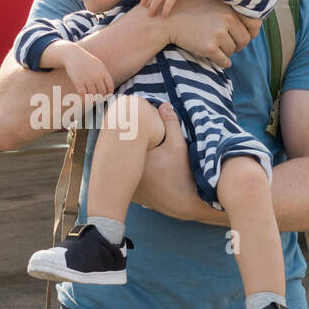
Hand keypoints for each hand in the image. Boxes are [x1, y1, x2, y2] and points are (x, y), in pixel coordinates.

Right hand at [60, 44, 113, 96]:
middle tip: (97, 99)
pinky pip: (84, 95)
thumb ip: (104, 74)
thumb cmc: (86, 60)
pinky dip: (84, 99)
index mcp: (103, 72)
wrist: (72, 55)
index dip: (109, 93)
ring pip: (93, 95)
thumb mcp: (98, 64)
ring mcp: (87, 79)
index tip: (106, 96)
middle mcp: (96, 76)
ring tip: (91, 100)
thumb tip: (109, 87)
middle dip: (100, 97)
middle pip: (102, 92)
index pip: (110, 86)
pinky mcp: (78, 82)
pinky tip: (84, 99)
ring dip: (92, 99)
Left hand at [132, 103, 220, 221]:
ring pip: (123, 169)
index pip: (125, 141)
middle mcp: (128, 174)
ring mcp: (129, 187)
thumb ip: (171, 123)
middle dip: (124, 145)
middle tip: (121, 129)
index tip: (125, 121)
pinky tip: (129, 167)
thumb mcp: (179, 145)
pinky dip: (127, 174)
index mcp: (135, 159)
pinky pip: (126, 180)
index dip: (127, 132)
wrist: (187, 202)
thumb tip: (164, 105)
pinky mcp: (133, 196)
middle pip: (122, 155)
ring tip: (124, 148)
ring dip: (124, 160)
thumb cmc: (184, 173)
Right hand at [165, 0, 260, 67]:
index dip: (243, 36)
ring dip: (226, 53)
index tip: (238, 40)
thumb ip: (228, 10)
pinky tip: (221, 61)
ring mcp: (218, 34)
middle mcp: (226, 21)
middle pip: (242, 41)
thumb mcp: (211, 3)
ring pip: (232, 51)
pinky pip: (224, 60)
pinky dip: (224, 63)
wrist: (168, 21)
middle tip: (231, 48)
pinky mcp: (209, 47)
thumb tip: (249, 22)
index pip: (248, 28)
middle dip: (237, 46)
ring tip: (217, 49)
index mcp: (228, 10)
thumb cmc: (189, 11)